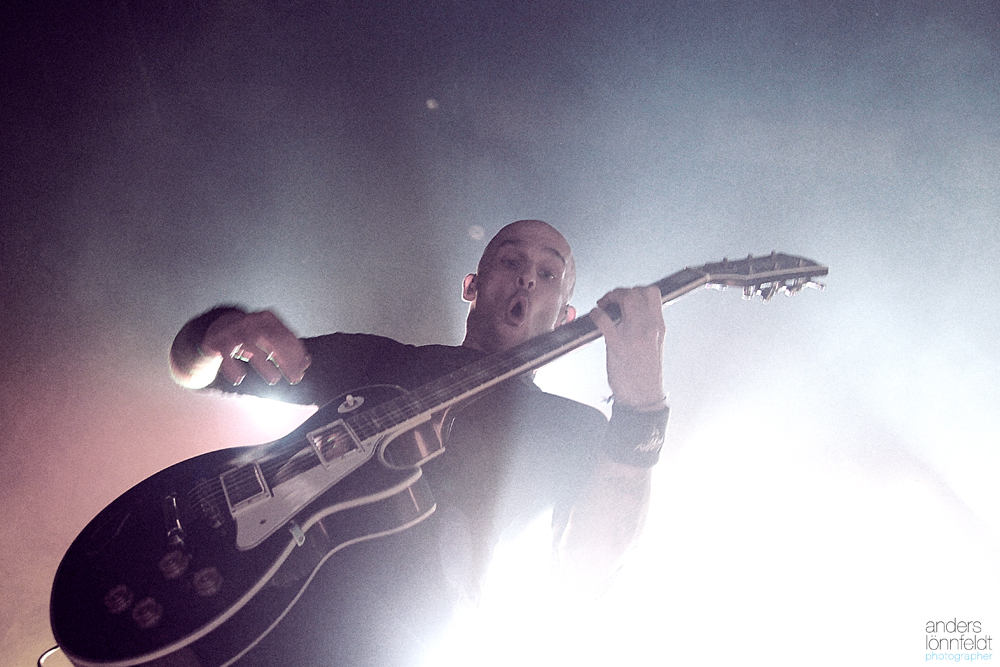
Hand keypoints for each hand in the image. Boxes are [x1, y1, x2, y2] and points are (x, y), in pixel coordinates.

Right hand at [201, 310, 310, 385]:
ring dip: (265, 365)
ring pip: (252, 347)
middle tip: (295, 378)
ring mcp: (234, 330)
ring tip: (274, 380)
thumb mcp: (269, 341)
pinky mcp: (218, 341)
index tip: (303, 370)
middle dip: (286, 360)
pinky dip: (233, 367)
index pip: (287, 336)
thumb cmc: (250, 337)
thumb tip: (307, 362)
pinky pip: (227, 355)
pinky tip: (239, 378)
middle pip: (273, 340)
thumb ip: (287, 349)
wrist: (217, 329)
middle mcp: (252, 322)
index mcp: (267, 319)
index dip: (296, 354)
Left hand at [588, 285, 665, 409]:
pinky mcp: (618, 345)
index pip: (653, 293)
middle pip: (636, 292)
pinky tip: (595, 317)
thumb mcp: (654, 344)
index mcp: (658, 326)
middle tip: (610, 299)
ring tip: (603, 306)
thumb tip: (630, 311)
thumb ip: (646, 325)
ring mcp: (634, 335)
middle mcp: (649, 327)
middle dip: (619, 291)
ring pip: (625, 299)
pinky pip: (604, 319)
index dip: (636, 288)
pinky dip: (596, 314)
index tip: (626, 295)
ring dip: (609, 297)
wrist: (644, 397)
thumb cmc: (645, 373)